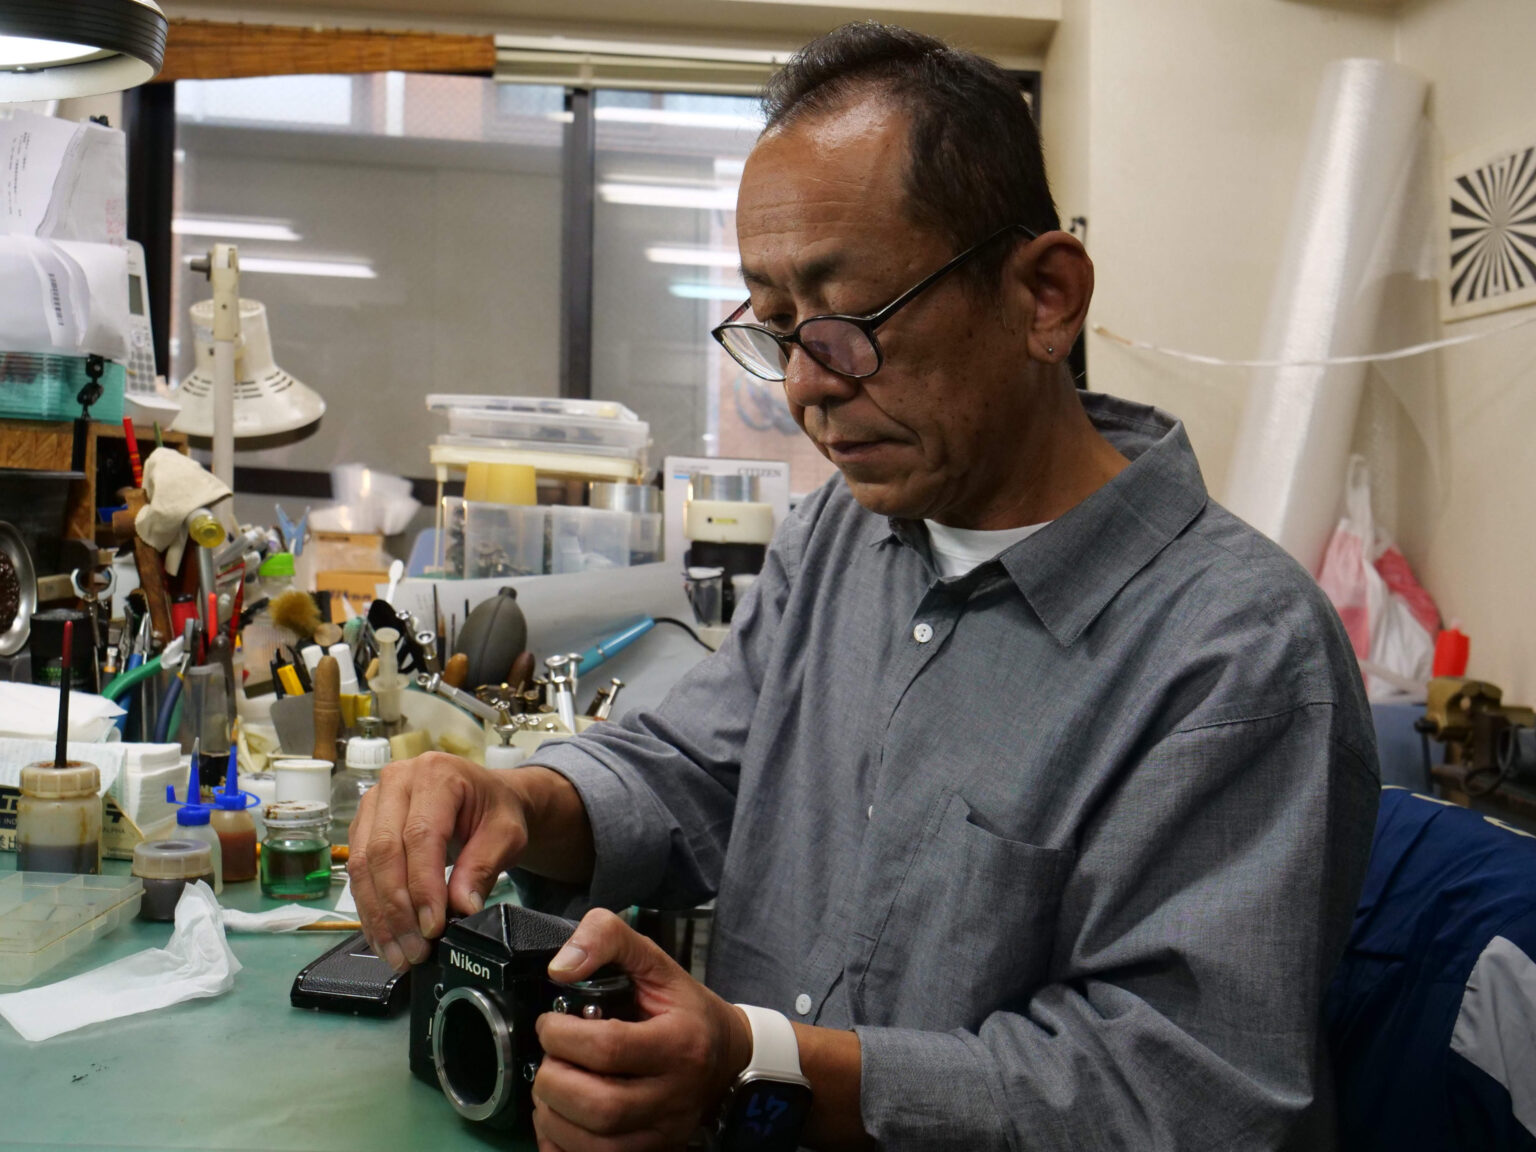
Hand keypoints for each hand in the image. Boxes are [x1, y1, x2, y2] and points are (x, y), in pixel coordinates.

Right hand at [347, 752, 529, 970]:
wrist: (484, 798)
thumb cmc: (494, 811)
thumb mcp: (506, 834)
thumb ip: (483, 867)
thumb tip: (461, 908)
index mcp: (436, 774)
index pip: (421, 835)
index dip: (424, 886)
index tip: (433, 926)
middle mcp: (397, 782)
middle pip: (383, 851)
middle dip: (397, 908)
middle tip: (416, 949)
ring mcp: (373, 802)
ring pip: (362, 865)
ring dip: (378, 916)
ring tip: (400, 953)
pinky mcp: (362, 826)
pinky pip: (356, 872)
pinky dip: (370, 910)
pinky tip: (385, 938)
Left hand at [532, 909, 751, 1151]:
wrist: (726, 1057)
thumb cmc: (685, 1010)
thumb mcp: (654, 961)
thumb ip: (607, 938)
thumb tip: (560, 966)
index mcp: (680, 1043)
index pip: (610, 1048)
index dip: (563, 1036)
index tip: (549, 1024)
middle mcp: (675, 1095)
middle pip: (599, 1107)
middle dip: (553, 1082)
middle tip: (549, 1060)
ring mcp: (665, 1132)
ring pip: (594, 1145)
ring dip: (552, 1117)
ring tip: (550, 1088)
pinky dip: (563, 1147)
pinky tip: (560, 1119)